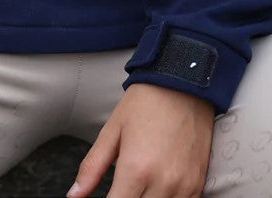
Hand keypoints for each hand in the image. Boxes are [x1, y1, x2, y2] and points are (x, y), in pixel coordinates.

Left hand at [66, 82, 213, 197]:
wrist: (182, 83)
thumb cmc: (145, 103)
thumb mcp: (112, 130)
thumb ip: (92, 167)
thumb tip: (74, 195)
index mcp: (135, 170)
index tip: (107, 195)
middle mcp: (161, 183)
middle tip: (121, 189)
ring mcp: (183, 186)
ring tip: (137, 189)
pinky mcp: (197, 184)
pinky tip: (156, 190)